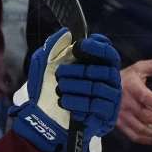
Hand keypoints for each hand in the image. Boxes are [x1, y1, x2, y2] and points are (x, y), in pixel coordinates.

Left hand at [10, 29, 119, 151]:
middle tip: (59, 74)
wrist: (42, 119)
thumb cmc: (47, 89)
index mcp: (99, 67)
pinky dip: (78, 103)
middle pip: (104, 72)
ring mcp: (109, 100)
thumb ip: (54, 46)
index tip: (80, 46)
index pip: (109, 54)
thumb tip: (67, 32)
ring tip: (60, 89)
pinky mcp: (105, 117)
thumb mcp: (45, 64)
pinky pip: (96, 106)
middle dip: (80, 71)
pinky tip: (64, 102)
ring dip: (75, 87)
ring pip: (98, 89)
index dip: (98, 48)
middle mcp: (109, 83)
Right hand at [116, 52, 151, 145]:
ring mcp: (120, 115)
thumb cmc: (124, 78)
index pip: (145, 96)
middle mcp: (125, 103)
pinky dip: (146, 140)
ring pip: (140, 128)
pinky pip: (133, 135)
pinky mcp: (118, 124)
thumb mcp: (138, 69)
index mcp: (131, 87)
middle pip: (145, 116)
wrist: (100, 89)